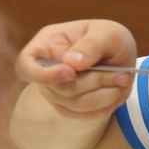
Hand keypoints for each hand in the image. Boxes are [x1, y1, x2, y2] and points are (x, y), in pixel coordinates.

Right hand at [14, 19, 136, 119]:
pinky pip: (86, 115)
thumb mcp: (107, 33)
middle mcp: (46, 71)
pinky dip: (106, 105)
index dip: (42, 75)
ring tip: (123, 79)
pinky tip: (117, 91)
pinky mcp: (71, 108)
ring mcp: (56, 92)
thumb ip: (91, 45)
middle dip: (93, 82)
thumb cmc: (110, 38)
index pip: (25, 65)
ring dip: (104, 94)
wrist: (122, 57)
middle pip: (58, 89)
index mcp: (47, 45)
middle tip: (121, 74)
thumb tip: (71, 63)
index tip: (70, 73)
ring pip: (74, 104)